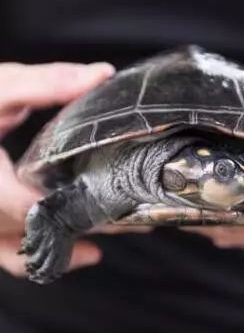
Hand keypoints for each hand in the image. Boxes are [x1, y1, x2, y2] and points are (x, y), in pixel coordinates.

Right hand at [0, 61, 114, 276]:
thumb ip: (44, 83)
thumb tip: (100, 75)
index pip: (23, 204)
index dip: (70, 206)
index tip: (116, 201)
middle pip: (37, 229)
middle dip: (89, 221)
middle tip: (140, 214)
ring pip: (28, 249)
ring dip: (78, 241)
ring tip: (127, 228)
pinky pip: (13, 256)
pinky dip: (48, 257)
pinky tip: (88, 252)